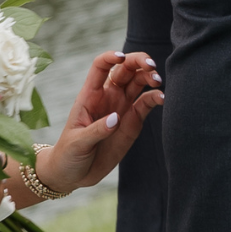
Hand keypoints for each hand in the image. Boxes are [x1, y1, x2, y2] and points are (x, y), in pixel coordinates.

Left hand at [35, 51, 163, 195]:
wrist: (74, 174)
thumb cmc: (68, 154)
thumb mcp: (77, 143)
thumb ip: (96, 130)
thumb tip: (116, 118)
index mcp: (90, 95)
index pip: (101, 66)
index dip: (111, 57)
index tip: (122, 58)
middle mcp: (108, 96)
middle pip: (125, 69)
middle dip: (138, 62)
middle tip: (151, 67)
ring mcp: (122, 107)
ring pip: (138, 82)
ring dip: (149, 76)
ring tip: (158, 81)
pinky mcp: (133, 121)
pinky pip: (146, 103)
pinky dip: (156, 98)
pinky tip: (162, 98)